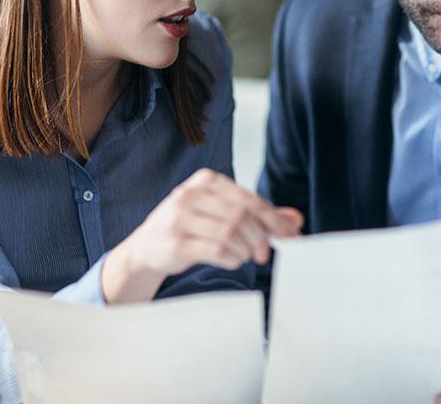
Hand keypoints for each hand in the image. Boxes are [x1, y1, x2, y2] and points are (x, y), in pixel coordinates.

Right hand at [102, 168, 302, 302]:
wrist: (145, 248)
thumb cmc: (189, 228)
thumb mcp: (222, 214)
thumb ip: (258, 215)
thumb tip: (295, 220)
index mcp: (206, 181)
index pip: (248, 198)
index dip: (273, 219)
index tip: (290, 235)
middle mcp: (190, 194)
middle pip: (241, 215)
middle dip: (261, 237)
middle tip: (266, 254)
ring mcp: (179, 218)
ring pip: (230, 232)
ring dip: (245, 249)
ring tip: (245, 256)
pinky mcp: (174, 243)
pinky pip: (215, 250)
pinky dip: (231, 258)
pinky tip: (232, 261)